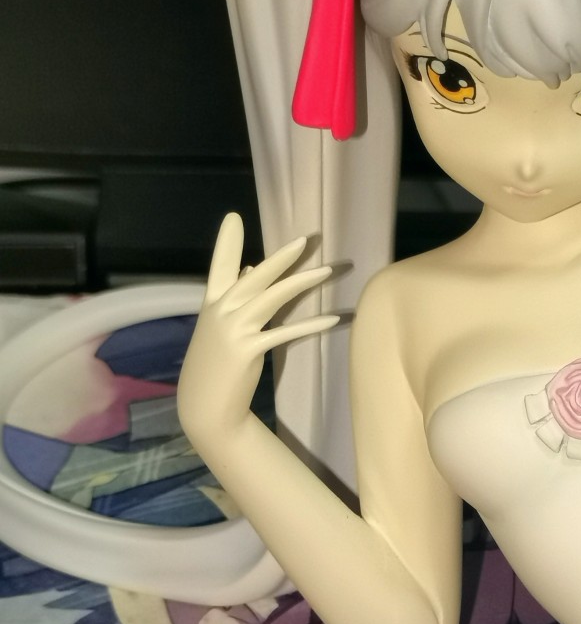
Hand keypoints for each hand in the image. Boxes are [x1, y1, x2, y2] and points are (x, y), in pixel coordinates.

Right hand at [176, 213, 336, 451]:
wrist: (204, 406)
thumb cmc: (214, 365)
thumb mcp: (218, 328)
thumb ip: (232, 298)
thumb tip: (246, 270)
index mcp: (212, 303)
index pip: (219, 265)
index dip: (227, 242)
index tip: (234, 218)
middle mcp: (221, 311)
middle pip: (256, 277)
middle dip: (281, 258)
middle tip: (303, 240)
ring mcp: (234, 329)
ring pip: (273, 298)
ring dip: (302, 283)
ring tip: (327, 270)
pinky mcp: (248, 350)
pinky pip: (285, 333)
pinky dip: (311, 325)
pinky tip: (333, 318)